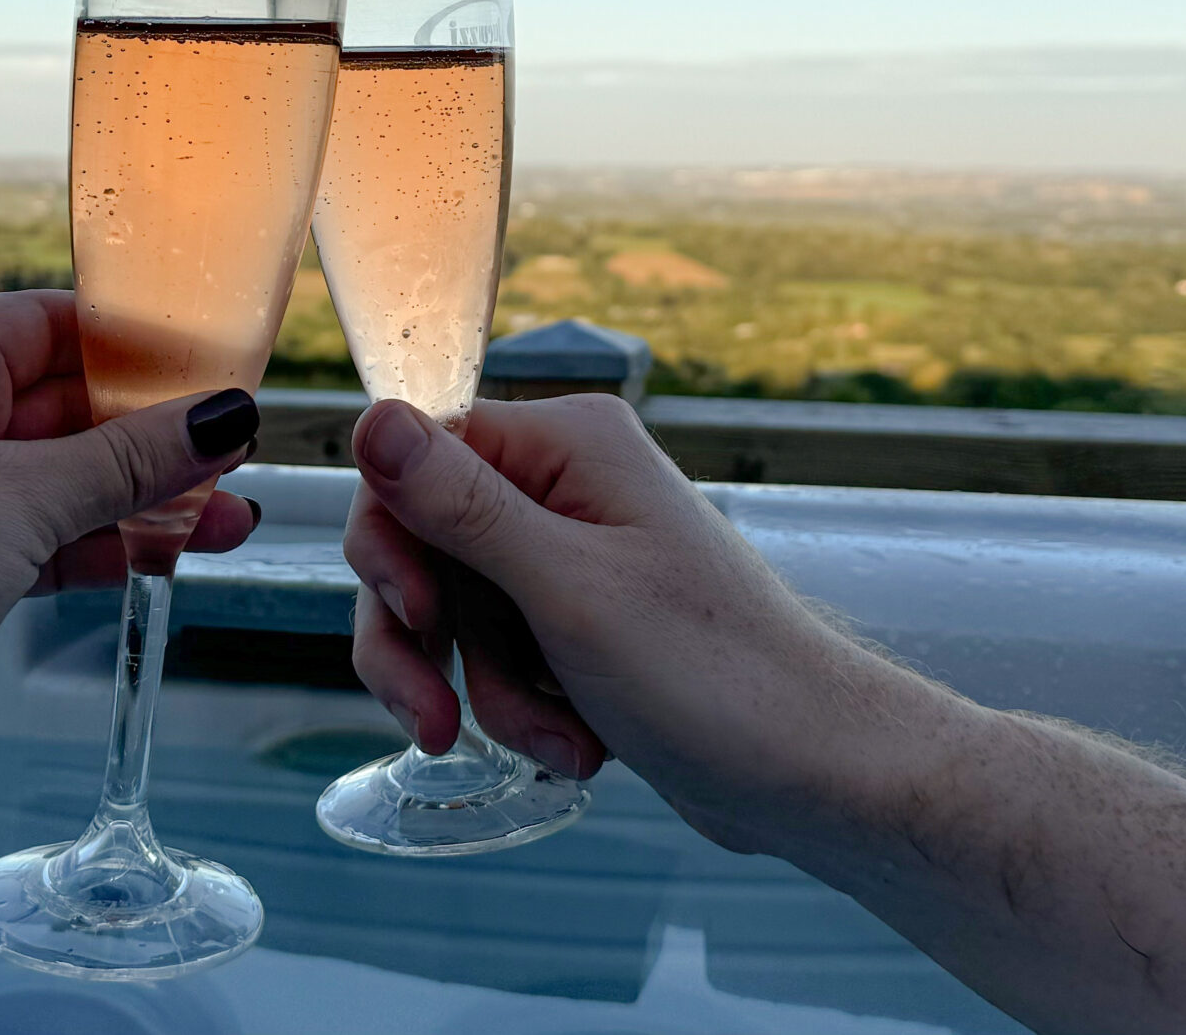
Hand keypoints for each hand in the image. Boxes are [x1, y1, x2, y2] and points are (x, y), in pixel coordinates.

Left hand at [0, 289, 260, 838]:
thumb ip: (127, 460)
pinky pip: (29, 543)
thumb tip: (222, 413)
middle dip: (153, 432)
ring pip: (52, 482)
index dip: (140, 341)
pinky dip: (93, 551)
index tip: (225, 365)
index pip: (50, 321)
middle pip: (59, 404)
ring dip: (136, 501)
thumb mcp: (15, 504)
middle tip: (244, 456)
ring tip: (231, 524)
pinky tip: (159, 564)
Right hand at [343, 394, 899, 850]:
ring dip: (489, 691)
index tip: (417, 615)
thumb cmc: (715, 675)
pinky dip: (524, 707)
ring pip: (458, 613)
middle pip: (424, 544)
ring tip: (558, 741)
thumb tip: (372, 416)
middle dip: (433, 644)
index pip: (417, 457)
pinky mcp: (584, 620)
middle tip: (438, 718)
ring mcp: (577, 555)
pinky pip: (503, 654)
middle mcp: (568, 484)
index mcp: (568, 444)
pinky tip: (579, 743)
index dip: (394, 541)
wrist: (813, 770)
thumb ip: (460, 507)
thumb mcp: (567, 590)